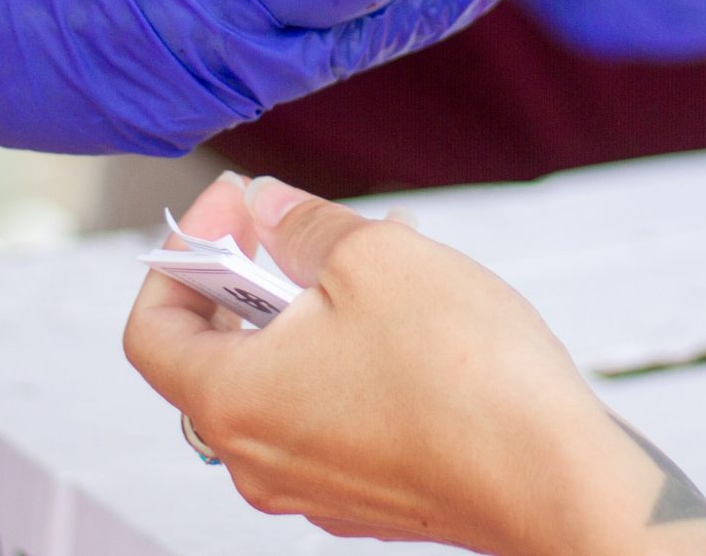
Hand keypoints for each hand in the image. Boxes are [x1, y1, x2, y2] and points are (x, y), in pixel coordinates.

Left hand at [124, 175, 652, 555]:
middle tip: (292, 228)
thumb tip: (265, 209)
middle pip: (216, 356)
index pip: (153, 329)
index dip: (183, 254)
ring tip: (372, 258)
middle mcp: (258, 459)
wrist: (553, 476)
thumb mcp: (371, 258)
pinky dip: (345, 359)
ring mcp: (313, 486)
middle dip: (250, 278)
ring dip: (307, 314)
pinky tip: (407, 318)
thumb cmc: (463, 378)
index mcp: (232, 402)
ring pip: (280, 382)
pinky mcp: (368, 495)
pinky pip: (328, 415)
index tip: (231, 211)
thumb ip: (299, 226)